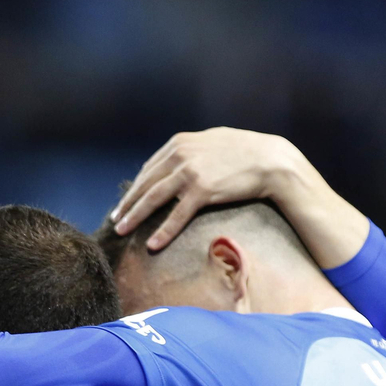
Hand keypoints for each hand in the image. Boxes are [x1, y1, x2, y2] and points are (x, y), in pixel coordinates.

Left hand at [110, 128, 305, 249]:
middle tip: (115, 220)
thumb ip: (190, 150)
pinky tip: (153, 244)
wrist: (270, 160)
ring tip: (122, 231)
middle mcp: (179, 155)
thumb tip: (176, 162)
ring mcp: (190, 172)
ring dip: (135, 217)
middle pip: (145, 184)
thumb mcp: (210, 142)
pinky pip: (177, 215)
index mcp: (179, 143)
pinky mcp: (202, 191)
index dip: (136, 187)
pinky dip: (163, 231)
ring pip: (153, 199)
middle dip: (128, 204)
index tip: (126, 202)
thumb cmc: (244, 152)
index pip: (149, 169)